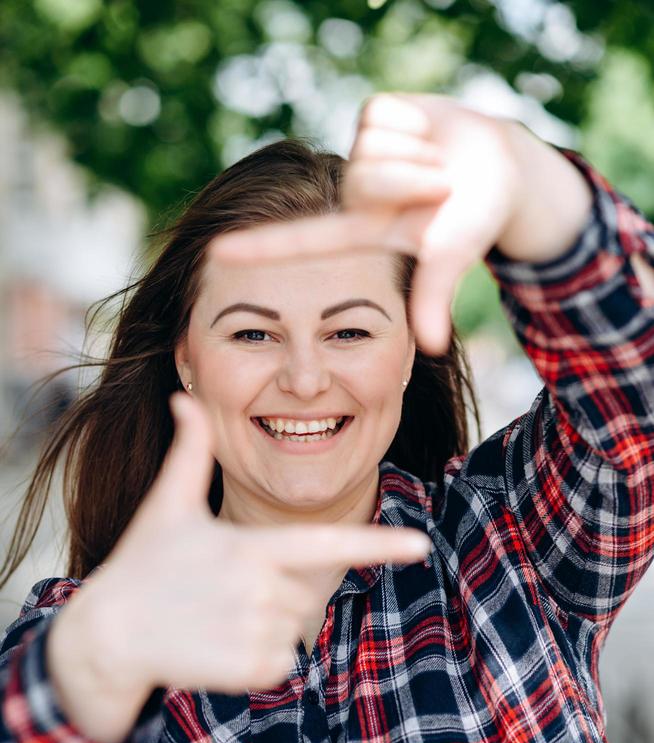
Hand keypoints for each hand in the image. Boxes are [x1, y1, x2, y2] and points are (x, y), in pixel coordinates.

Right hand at [48, 393, 429, 742]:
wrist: (107, 635)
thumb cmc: (142, 563)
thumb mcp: (167, 505)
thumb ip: (189, 453)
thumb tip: (184, 397)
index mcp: (251, 548)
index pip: (326, 546)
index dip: (377, 545)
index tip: (420, 546)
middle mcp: (261, 590)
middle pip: (306, 590)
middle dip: (275, 589)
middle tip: (221, 589)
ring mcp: (257, 633)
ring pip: (294, 626)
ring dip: (266, 623)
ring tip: (215, 616)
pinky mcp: (252, 671)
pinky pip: (282, 662)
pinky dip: (259, 658)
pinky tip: (216, 645)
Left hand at [211, 94, 524, 353]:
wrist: (501, 165)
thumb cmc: (474, 219)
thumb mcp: (451, 255)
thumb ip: (434, 295)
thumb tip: (433, 348)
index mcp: (361, 232)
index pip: (302, 241)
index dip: (260, 249)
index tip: (215, 254)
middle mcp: (353, 196)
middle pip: (367, 181)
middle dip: (416, 181)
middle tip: (442, 191)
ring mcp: (360, 155)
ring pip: (377, 148)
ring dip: (421, 155)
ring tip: (438, 166)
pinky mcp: (372, 116)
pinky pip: (386, 116)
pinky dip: (418, 124)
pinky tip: (428, 136)